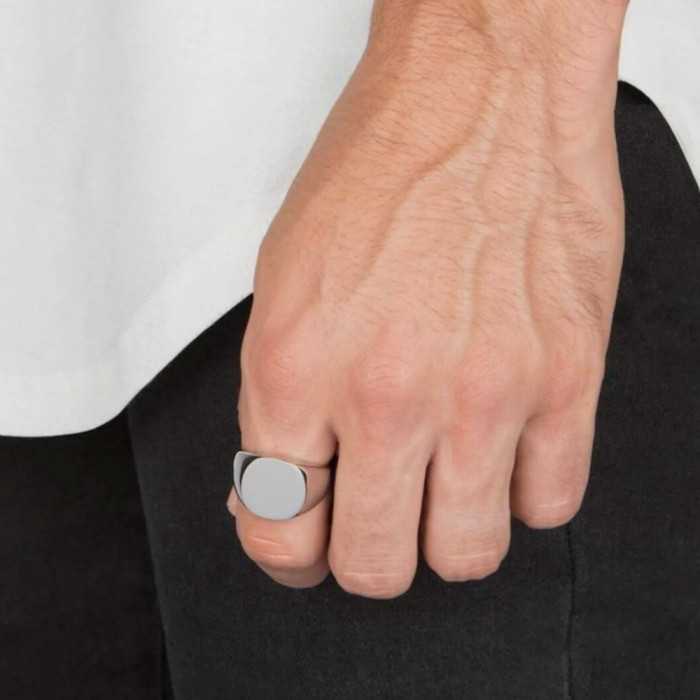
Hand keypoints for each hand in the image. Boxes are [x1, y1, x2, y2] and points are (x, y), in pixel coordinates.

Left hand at [228, 0, 628, 596]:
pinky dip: (520, 495)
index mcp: (300, 367)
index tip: (301, 542)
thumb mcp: (285, 286)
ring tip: (441, 490)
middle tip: (370, 523)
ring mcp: (486, 394)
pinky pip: (549, 505)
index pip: (279, 526)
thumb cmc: (380, 171)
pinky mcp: (568, 380)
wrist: (478, 95)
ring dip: (444, 536)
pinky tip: (503, 455)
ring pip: (466, 557)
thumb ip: (283, 400)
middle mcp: (390, 392)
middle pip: (375, 566)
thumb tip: (289, 481)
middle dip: (365, 555)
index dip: (286, 551)